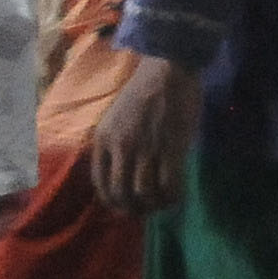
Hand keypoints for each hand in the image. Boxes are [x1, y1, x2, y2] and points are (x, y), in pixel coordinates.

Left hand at [89, 53, 204, 215]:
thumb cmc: (144, 90)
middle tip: (145, 210)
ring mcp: (145, 148)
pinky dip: (172, 196)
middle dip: (133, 208)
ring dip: (153, 205)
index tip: (125, 205)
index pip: (100, 183)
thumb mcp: (116, 118)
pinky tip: (176, 196)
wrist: (169, 68)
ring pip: (144, 193)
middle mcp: (120, 147)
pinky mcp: (170, 147)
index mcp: (104, 139)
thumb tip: (123, 174)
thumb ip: (116, 144)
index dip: (113, 201)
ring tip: (162, 204)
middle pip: (121, 193)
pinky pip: (168, 183)